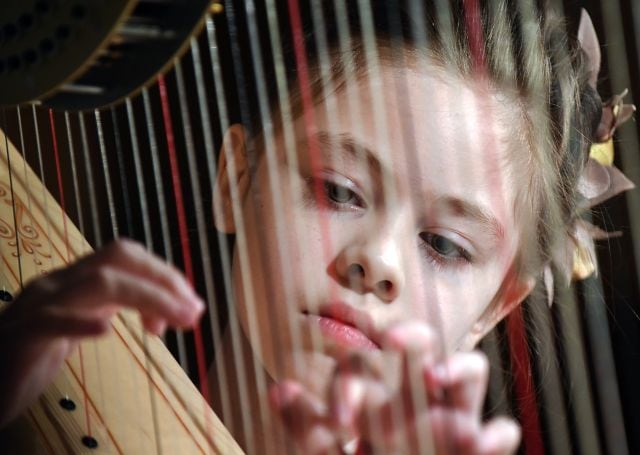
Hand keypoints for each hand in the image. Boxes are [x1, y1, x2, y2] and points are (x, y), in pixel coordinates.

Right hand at [0, 239, 203, 426]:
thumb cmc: (31, 353)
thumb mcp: (78, 325)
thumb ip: (111, 310)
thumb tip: (160, 313)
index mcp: (75, 280)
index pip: (126, 257)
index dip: (164, 273)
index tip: (190, 303)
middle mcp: (59, 284)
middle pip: (118, 260)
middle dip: (163, 280)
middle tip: (192, 310)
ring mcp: (38, 306)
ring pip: (97, 283)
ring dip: (145, 298)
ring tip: (170, 323)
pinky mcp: (21, 337)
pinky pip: (51, 321)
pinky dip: (80, 323)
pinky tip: (105, 330)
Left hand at [270, 322, 519, 453]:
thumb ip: (304, 427)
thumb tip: (278, 388)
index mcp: (373, 400)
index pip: (362, 367)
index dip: (349, 383)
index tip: (339, 422)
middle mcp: (413, 401)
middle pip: (422, 346)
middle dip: (412, 335)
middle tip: (392, 340)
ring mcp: (449, 421)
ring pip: (471, 370)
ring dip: (459, 366)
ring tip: (436, 377)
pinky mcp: (476, 449)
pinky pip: (499, 432)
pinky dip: (495, 435)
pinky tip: (482, 441)